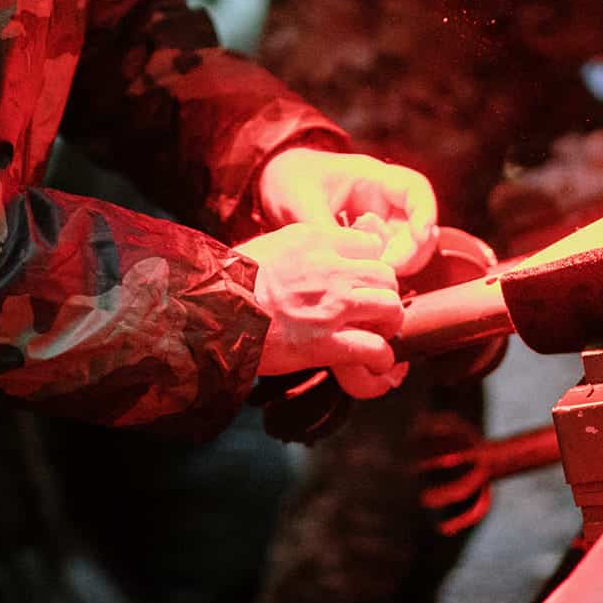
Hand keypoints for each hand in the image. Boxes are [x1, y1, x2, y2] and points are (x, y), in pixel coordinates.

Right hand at [235, 223, 408, 398]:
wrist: (212, 312)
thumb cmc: (232, 280)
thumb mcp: (273, 245)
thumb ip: (305, 246)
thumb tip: (324, 251)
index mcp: (315, 240)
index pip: (368, 245)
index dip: (370, 265)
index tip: (362, 281)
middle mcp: (330, 269)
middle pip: (386, 276)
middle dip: (384, 294)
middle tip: (372, 311)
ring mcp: (331, 306)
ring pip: (390, 308)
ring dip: (388, 324)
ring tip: (377, 334)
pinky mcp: (325, 343)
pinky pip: (374, 349)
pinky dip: (381, 358)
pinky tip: (375, 362)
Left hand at [257, 147, 439, 274]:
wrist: (277, 184)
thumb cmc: (291, 181)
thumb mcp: (302, 201)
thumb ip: (324, 228)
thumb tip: (344, 261)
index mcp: (372, 178)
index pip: (415, 189)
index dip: (425, 212)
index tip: (420, 235)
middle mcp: (384, 200)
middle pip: (418, 227)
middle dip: (409, 250)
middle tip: (387, 268)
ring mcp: (380, 223)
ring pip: (408, 248)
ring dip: (398, 264)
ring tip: (371, 273)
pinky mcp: (369, 244)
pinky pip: (388, 259)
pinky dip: (381, 271)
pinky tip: (362, 279)